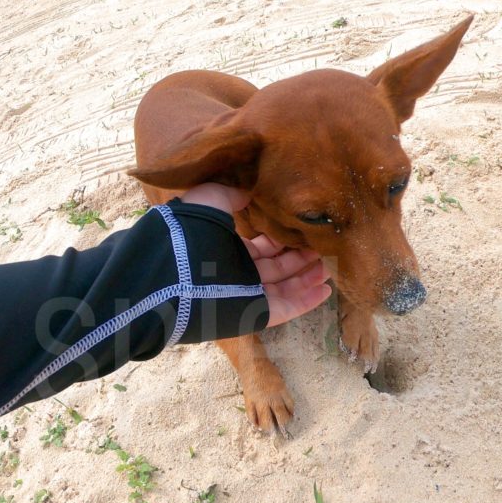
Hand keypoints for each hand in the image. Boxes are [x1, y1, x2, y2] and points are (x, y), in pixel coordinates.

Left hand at [182, 184, 330, 326]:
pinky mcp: (254, 314)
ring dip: (308, 277)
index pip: (262, 246)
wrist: (171, 273)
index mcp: (227, 248)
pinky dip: (306, 301)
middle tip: (324, 247)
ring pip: (285, 287)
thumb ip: (231, 194)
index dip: (283, 238)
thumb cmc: (189, 233)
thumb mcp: (209, 200)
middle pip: (277, 266)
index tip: (304, 229)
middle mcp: (238, 273)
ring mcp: (247, 295)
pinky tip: (326, 290)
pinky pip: (285, 307)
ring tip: (330, 266)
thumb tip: (252, 188)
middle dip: (302, 257)